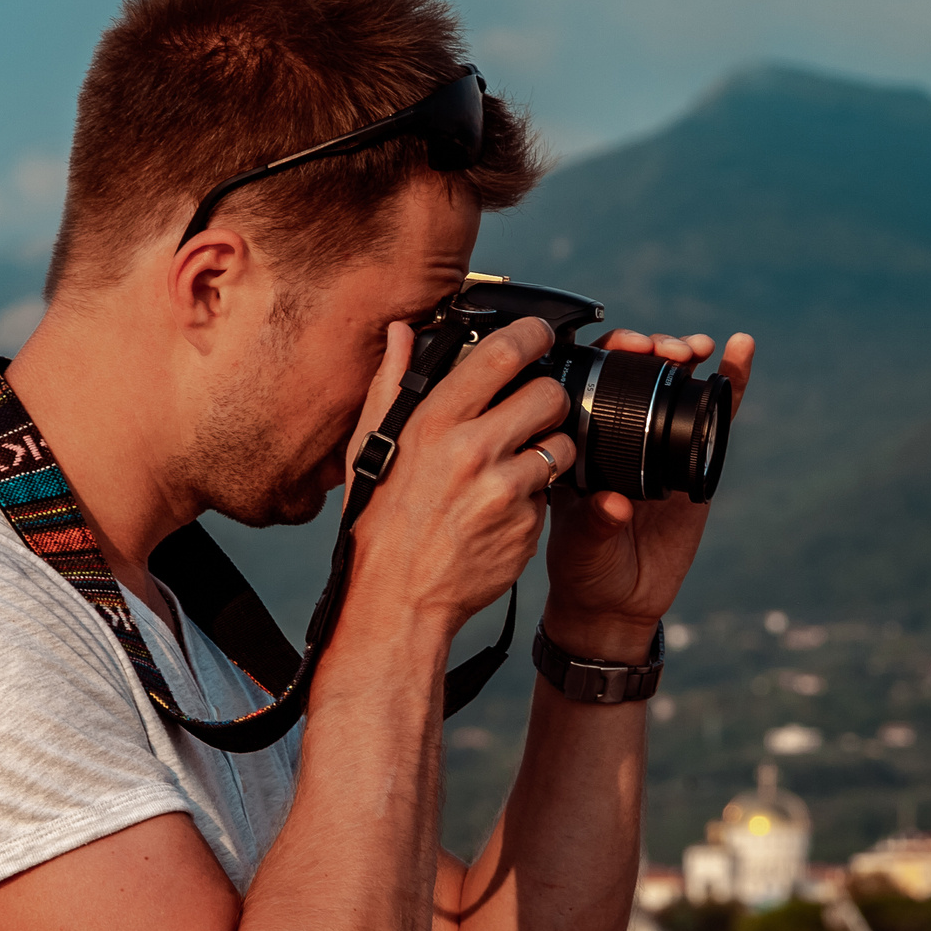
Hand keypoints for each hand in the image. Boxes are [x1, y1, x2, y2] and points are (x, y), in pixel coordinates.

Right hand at [339, 316, 575, 644]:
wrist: (396, 600)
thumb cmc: (379, 521)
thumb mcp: (370, 447)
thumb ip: (390, 383)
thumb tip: (403, 330)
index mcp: (433, 422)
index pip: (501, 354)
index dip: (532, 335)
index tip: (540, 334)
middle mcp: (472, 451)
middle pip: (549, 395)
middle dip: (550, 397)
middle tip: (537, 408)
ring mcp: (505, 492)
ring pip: (560, 444)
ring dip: (550, 448)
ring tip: (520, 463)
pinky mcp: (527, 526)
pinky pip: (551, 494)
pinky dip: (537, 496)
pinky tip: (505, 507)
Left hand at [542, 329, 755, 661]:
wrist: (619, 602)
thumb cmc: (586, 570)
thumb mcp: (582, 547)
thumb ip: (596, 524)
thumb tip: (613, 504)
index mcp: (583, 443)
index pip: (595, 381)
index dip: (611, 354)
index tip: (627, 348)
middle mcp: (620, 436)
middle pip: (638, 374)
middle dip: (654, 349)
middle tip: (666, 349)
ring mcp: (659, 445)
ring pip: (676, 389)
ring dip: (687, 356)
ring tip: (698, 346)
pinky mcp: (696, 462)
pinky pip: (715, 418)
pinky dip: (730, 385)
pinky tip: (741, 353)